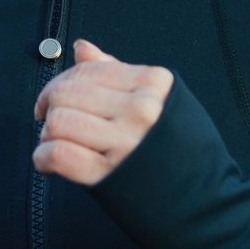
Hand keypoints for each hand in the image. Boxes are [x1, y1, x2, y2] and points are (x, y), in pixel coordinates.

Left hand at [32, 39, 172, 185]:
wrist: (205, 200)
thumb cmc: (179, 150)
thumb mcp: (159, 101)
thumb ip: (117, 72)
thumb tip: (82, 48)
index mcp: (153, 83)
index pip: (88, 70)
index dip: (62, 83)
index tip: (56, 99)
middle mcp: (141, 109)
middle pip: (66, 94)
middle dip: (49, 107)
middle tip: (50, 122)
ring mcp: (126, 141)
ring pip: (59, 121)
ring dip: (47, 135)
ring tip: (56, 144)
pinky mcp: (109, 175)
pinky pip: (58, 154)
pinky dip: (43, 158)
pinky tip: (49, 163)